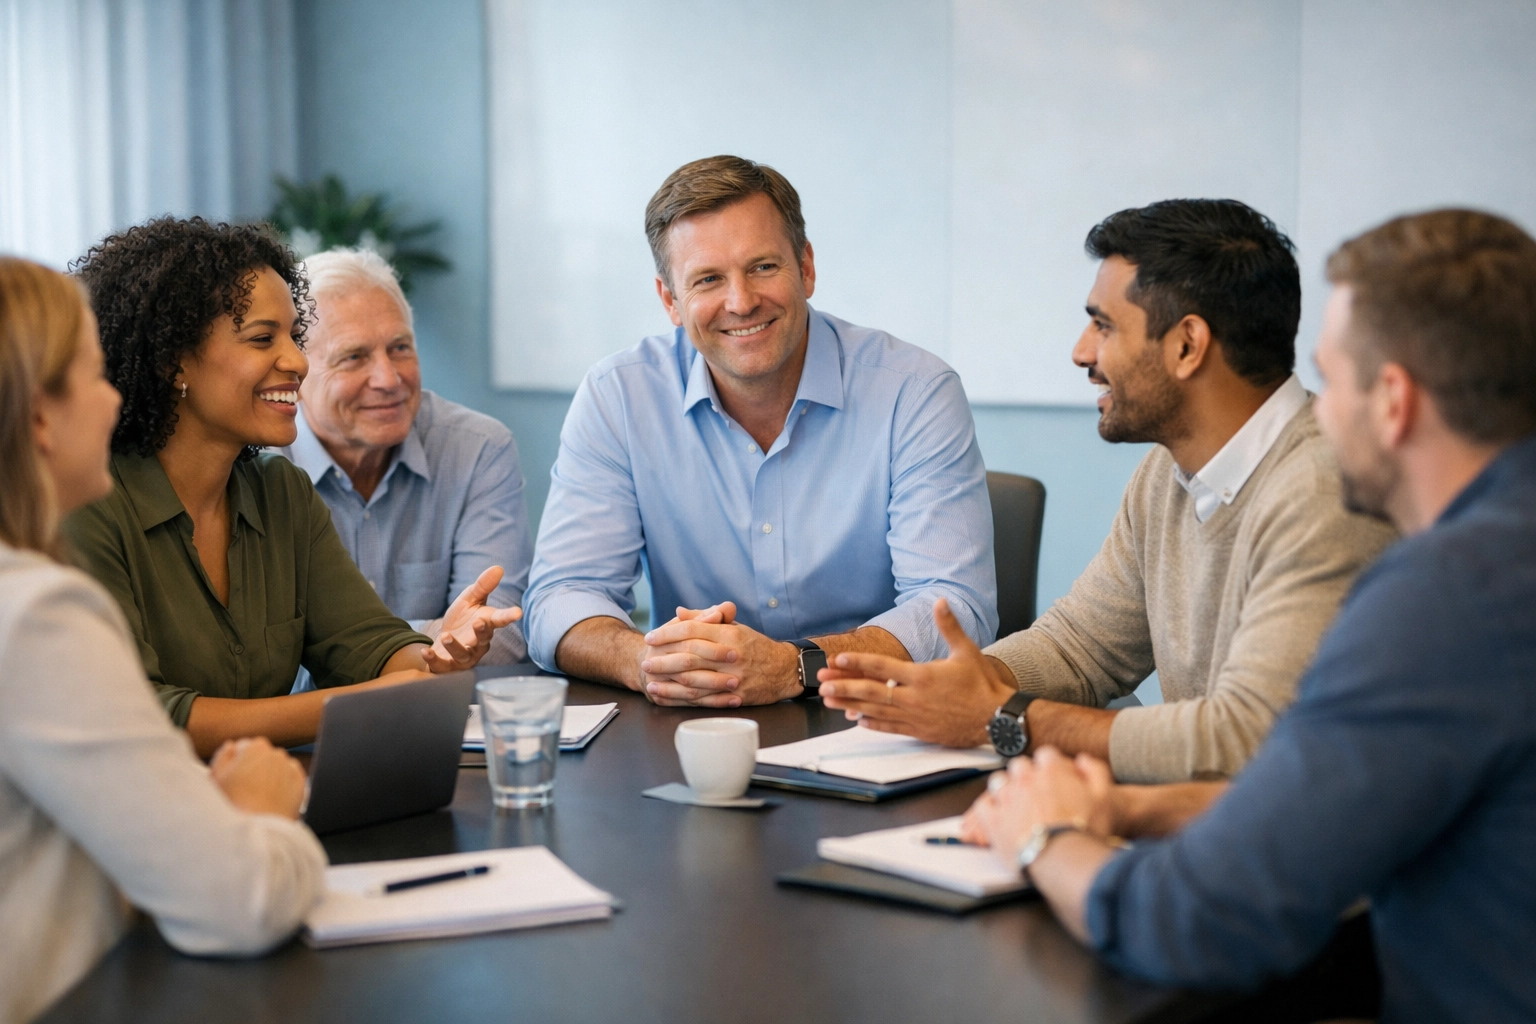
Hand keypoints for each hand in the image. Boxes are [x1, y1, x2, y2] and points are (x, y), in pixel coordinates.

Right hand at [210, 736, 307, 818]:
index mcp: (255, 748)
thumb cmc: (232, 805)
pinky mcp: (301, 783)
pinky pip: (291, 780)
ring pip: (278, 768)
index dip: (239, 763)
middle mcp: (277, 753)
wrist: (257, 830)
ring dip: (272, 777)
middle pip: (264, 757)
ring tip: (259, 798)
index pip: (246, 748)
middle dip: (257, 768)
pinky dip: (284, 787)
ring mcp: (291, 768)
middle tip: (246, 789)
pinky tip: (272, 800)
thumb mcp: (215, 778)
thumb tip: (231, 746)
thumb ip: (223, 756)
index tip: (236, 777)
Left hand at [423, 566, 522, 672]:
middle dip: (482, 632)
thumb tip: (498, 568)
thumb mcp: (469, 600)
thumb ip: (483, 586)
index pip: (499, 619)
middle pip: (484, 640)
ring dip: (455, 646)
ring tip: (447, 635)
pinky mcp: (447, 666)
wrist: (442, 644)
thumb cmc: (461, 621)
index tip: (518, 612)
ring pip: (463, 655)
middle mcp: (478, 644)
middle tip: (479, 622)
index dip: (508, 616)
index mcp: (486, 625)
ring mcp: (464, 657)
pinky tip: (426, 651)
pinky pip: (442, 666)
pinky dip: (434, 660)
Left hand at [639, 601, 798, 705]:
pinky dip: (683, 699)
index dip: (668, 633)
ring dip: (669, 683)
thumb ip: (706, 618)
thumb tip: (679, 612)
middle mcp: (730, 655)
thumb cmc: (756, 646)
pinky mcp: (735, 696)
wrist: (785, 670)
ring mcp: (733, 678)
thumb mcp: (735, 627)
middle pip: (689, 656)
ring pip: (695, 680)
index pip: (692, 630)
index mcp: (729, 634)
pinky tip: (669, 698)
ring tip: (650, 682)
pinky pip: (705, 699)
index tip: (651, 637)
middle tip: (646, 661)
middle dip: (663, 659)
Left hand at [817, 598, 1013, 746]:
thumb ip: (949, 626)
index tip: (839, 658)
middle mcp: (914, 698)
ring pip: (876, 711)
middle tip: (821, 683)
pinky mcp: (920, 731)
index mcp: (923, 676)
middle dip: (844, 685)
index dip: (859, 662)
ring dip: (850, 704)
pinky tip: (857, 719)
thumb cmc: (983, 685)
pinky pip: (890, 728)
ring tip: (829, 700)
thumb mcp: (967, 651)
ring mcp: (916, 717)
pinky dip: (871, 723)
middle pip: (872, 691)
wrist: (998, 719)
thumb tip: (940, 601)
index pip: (884, 667)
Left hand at [958, 748, 1114, 860]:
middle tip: (1036, 793)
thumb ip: (1095, 771)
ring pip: (998, 781)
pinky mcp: (993, 820)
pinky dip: (988, 808)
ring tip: (1017, 804)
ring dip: (1007, 789)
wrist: (1065, 859)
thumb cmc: (1086, 831)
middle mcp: (1025, 779)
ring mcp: (1006, 798)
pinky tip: (997, 815)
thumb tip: (1083, 760)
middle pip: (1020, 766)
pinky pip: (983, 805)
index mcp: (1051, 770)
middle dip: (1027, 776)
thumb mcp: (1105, 797)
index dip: (1051, 766)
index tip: (1054, 777)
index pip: (1046, 755)